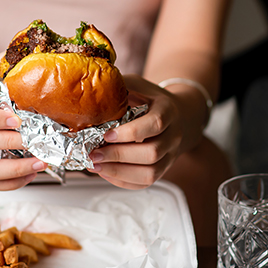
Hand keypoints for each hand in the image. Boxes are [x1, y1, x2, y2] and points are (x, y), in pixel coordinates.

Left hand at [88, 74, 201, 189]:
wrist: (178, 115)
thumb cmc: (150, 99)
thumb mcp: (137, 85)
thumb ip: (117, 87)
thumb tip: (89, 90)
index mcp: (168, 110)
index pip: (155, 124)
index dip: (130, 132)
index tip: (106, 135)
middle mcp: (173, 136)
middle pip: (152, 153)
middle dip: (119, 156)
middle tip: (93, 154)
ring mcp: (170, 155)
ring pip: (151, 173)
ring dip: (120, 173)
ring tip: (95, 166)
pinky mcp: (163, 169)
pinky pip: (145, 183)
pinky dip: (123, 181)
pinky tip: (105, 172)